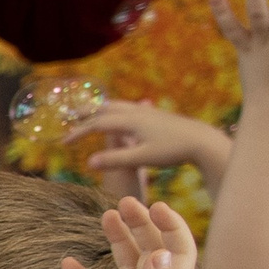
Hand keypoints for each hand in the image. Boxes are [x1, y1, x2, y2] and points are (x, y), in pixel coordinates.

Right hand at [62, 196, 197, 268]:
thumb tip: (159, 252)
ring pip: (123, 266)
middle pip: (150, 252)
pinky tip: (66, 263)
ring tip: (105, 216)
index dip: (172, 227)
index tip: (154, 205)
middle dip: (141, 225)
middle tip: (123, 203)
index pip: (179, 252)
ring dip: (117, 240)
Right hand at [77, 100, 233, 194]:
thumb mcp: (142, 158)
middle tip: (69, 117)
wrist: (203, 140)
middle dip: (85, 113)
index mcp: (130, 121)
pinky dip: (116, 111)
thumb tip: (89, 162)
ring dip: (101, 109)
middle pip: (105, 109)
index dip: (79, 132)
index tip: (64, 142)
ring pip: (118, 106)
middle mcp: (137, 112)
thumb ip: (115, 159)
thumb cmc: (173, 150)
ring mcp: (148, 112)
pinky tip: (122, 116)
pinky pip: (130, 109)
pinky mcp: (157, 115)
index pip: (97, 124)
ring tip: (91, 111)